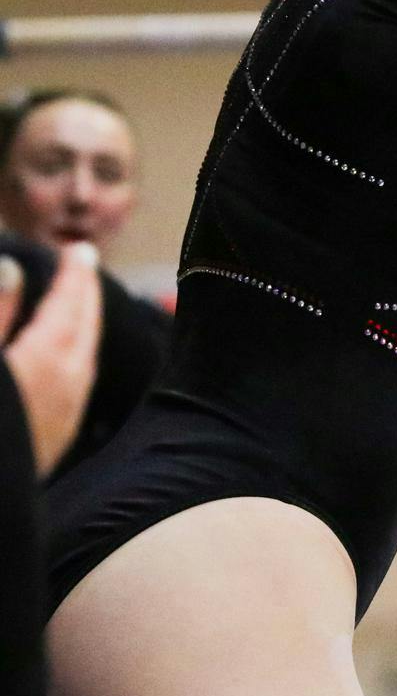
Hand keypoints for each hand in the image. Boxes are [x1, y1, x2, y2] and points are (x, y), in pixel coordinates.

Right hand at [0, 243, 101, 478]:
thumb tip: (12, 267)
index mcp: (45, 364)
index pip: (69, 306)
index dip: (74, 275)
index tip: (80, 249)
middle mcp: (65, 390)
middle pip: (85, 330)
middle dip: (85, 294)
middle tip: (84, 264)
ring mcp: (61, 421)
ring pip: (84, 360)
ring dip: (83, 325)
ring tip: (76, 304)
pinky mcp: (50, 446)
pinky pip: (75, 386)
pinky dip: (75, 358)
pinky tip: (63, 363)